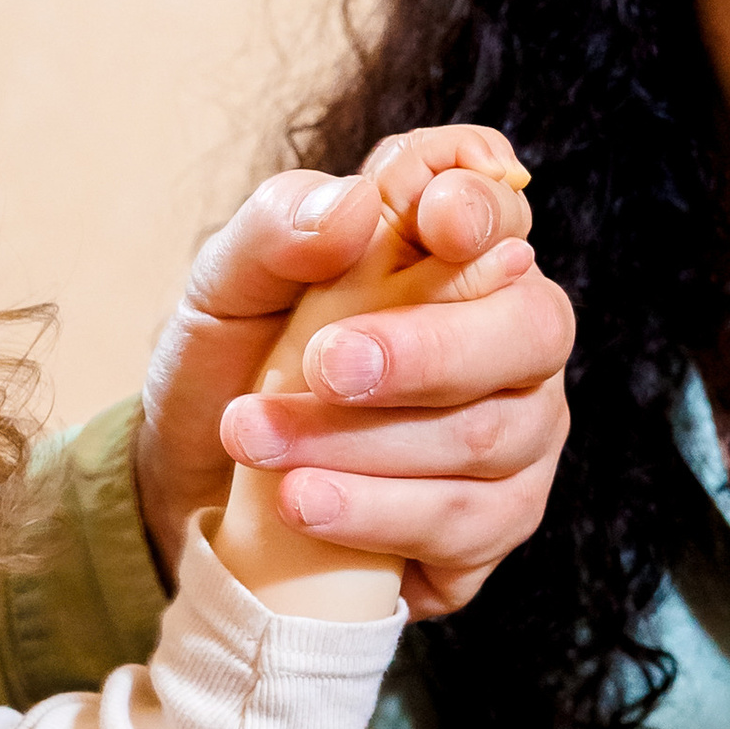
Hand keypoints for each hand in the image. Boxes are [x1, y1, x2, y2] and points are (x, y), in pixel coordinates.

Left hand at [137, 125, 571, 617]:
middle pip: (529, 330)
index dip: (480, 207)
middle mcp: (511, 334)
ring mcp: (520, 432)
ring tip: (257, 443)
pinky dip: (376, 515)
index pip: (500, 205)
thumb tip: (351, 205)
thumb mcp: (225, 288)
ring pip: (487, 436)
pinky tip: (302, 506)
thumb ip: (278, 228)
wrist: (200, 487)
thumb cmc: (232, 365)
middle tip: (324, 367)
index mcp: (456, 251)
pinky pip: (467, 523)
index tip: (435, 220)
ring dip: (362, 444)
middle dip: (424, 352)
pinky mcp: (497, 522)